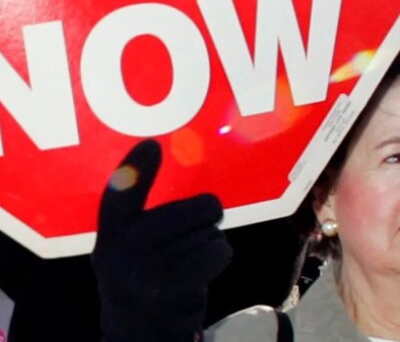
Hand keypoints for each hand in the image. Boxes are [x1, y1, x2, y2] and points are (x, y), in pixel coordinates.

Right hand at [92, 140, 232, 341]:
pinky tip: (203, 274)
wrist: (141, 336)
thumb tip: (183, 176)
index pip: (118, 198)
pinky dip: (220, 257)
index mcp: (110, 239)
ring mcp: (142, 272)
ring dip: (209, 245)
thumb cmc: (149, 282)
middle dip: (204, 217)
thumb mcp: (133, 252)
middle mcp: (120, 253)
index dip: (134, 169)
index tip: (151, 144)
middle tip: (193, 238)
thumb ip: (147, 220)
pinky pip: (216, 251)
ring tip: (189, 266)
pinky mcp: (168, 288)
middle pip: (188, 210)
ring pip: (207, 232)